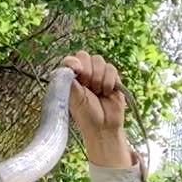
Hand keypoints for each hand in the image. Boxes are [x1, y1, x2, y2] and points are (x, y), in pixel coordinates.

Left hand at [60, 50, 133, 167]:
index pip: (69, 60)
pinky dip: (109, 80)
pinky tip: (106, 92)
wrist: (104, 126)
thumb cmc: (86, 115)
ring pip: (98, 60)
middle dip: (87, 70)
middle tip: (87, 86)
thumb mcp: (74, 99)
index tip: (77, 71)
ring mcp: (98, 74)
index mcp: (70, 78)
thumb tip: (69, 67)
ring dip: (98, 77)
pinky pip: (111, 68)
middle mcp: (83, 73)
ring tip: (97, 92)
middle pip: (84, 55)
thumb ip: (71, 82)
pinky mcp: (112, 77)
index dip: (73, 62)